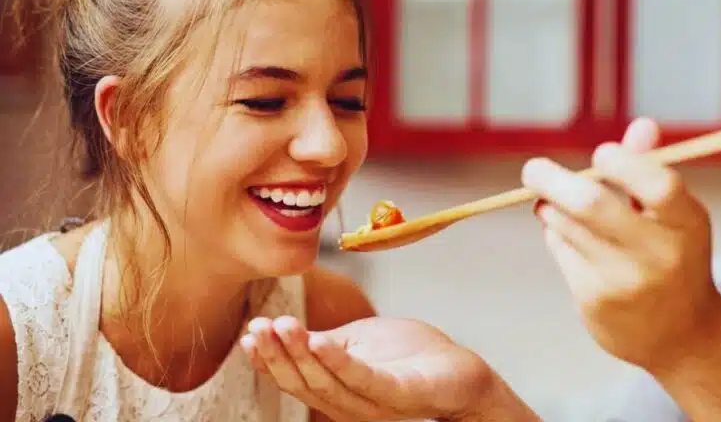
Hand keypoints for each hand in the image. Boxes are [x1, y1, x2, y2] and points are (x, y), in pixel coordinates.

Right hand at [241, 315, 497, 420]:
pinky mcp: (401, 394)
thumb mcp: (358, 342)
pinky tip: (321, 343)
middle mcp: (350, 405)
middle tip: (258, 326)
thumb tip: (281, 329)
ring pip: (328, 384)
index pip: (294, 378)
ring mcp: (376, 404)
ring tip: (282, 326)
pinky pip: (365, 380)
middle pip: (304, 384)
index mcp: (337, 392)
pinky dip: (340, 362)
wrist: (461, 372)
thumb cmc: (411, 357)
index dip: (267, 360)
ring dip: (300, 355)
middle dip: (276, 355)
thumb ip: (325, 342)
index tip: (247, 333)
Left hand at [520, 117, 720, 375]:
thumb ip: (652, 168)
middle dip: (552, 179)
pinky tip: (574, 241)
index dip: (624, 163)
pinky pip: (560, 249)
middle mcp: (659, 255)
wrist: (683, 336)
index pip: (658, 186)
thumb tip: (641, 125)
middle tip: (533, 169)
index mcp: (687, 224)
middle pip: (592, 205)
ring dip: (552, 207)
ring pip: (566, 225)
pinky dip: (558, 234)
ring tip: (560, 206)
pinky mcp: (595, 301)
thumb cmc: (674, 256)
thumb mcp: (676, 214)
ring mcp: (624, 281)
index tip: (601, 155)